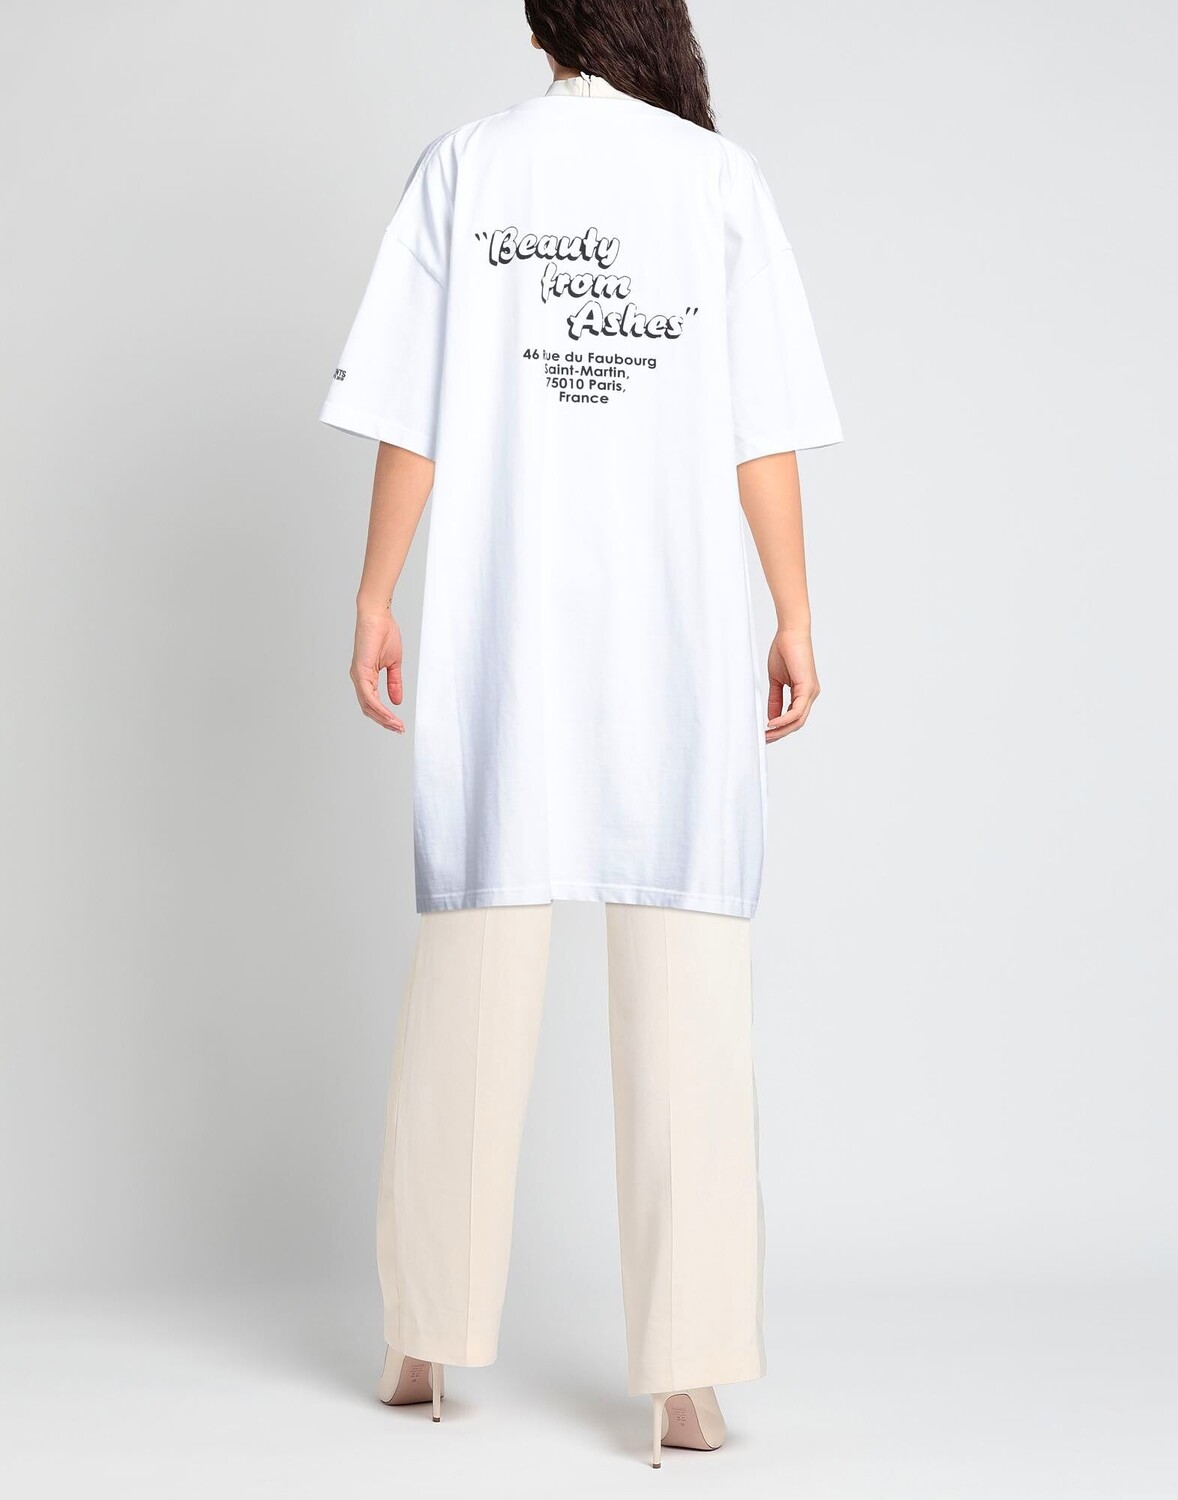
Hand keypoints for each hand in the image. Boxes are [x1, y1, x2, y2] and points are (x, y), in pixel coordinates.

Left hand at [350, 609, 405, 731]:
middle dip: (384, 721)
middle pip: (368, 709)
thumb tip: (397, 702)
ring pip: (368, 706)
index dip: (385, 716)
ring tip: (397, 726)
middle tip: (399, 730)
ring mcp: (358, 676)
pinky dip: (380, 708)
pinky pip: (368, 696)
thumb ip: (394, 683)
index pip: (373, 703)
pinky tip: (390, 715)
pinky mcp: (360, 671)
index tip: (399, 725)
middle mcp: (358, 679)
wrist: (378, 616)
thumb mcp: (394, 664)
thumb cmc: (384, 633)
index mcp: (365, 676)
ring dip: (383, 718)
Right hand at [766, 629, 819, 742]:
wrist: (790, 633)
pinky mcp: (808, 687)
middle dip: (780, 733)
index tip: (766, 734)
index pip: (794, 717)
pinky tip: (772, 723)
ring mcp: (811, 692)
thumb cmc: (784, 651)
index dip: (780, 728)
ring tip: (767, 734)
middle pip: (797, 723)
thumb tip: (772, 717)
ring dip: (782, 730)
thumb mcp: (776, 681)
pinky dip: (784, 719)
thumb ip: (775, 700)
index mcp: (804, 693)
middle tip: (765, 739)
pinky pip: (797, 711)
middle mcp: (810, 695)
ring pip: (798, 720)